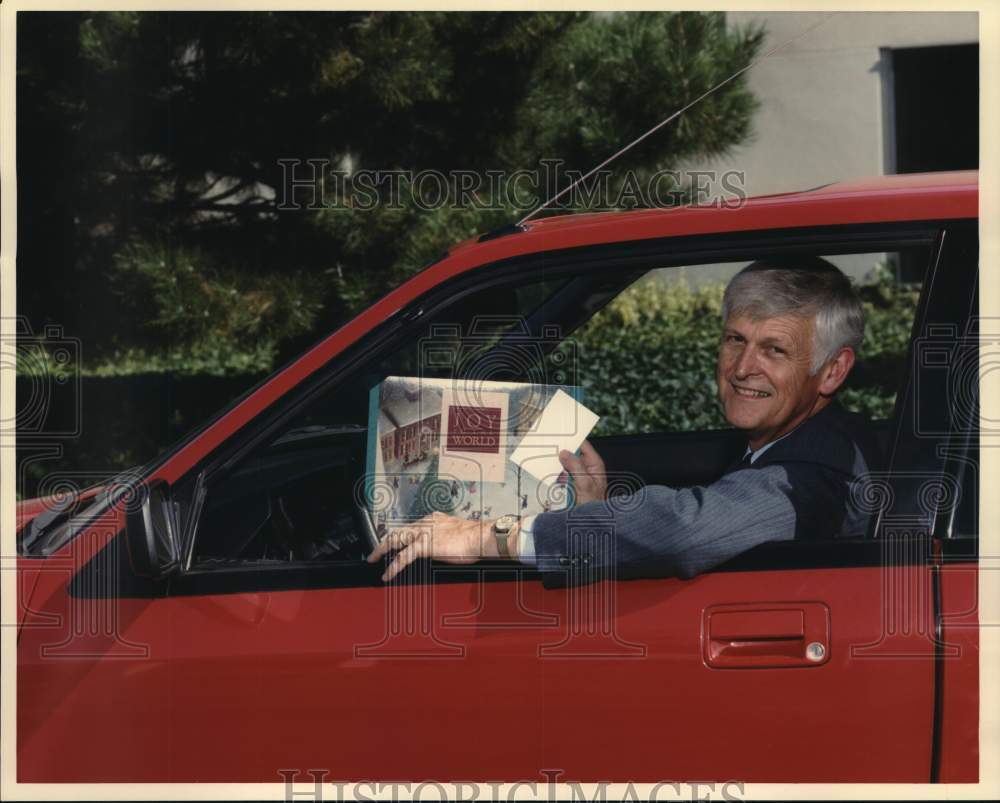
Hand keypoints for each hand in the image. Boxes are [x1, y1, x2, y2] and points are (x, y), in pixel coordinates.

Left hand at [367, 511, 485, 581]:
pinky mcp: (424, 545)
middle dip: (385, 540)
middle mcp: (426, 523)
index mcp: (434, 519)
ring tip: (373, 559)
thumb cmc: (475, 538)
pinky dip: (393, 566)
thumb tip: (443, 546)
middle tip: (376, 550)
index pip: (410, 526)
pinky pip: (403, 557)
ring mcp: (424, 533)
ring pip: (396, 540)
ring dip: (382, 550)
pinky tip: (387, 574)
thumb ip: (445, 537)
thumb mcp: (456, 533)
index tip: (394, 540)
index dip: (400, 534)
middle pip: (398, 530)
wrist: (481, 537)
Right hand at [558, 440, 606, 503]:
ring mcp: (577, 476)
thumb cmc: (594, 504)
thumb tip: (565, 453)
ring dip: (558, 466)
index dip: (573, 440)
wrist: (590, 521)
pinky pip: (560, 475)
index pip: (583, 445)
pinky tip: (553, 478)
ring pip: (564, 465)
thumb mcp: (585, 484)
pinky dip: (556, 476)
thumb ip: (576, 467)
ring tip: (554, 469)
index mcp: (594, 464)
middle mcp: (586, 468)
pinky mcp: (570, 483)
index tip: (561, 437)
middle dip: (562, 454)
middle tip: (553, 452)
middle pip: (572, 454)